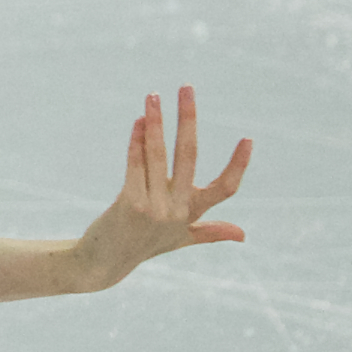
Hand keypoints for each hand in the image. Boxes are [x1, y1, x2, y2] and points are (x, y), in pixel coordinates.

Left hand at [73, 86, 251, 287]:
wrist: (103, 263)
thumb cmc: (143, 245)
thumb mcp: (179, 239)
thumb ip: (210, 232)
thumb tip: (243, 234)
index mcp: (191, 214)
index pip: (225, 190)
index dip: (238, 165)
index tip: (248, 139)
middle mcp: (176, 210)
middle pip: (189, 157)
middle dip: (188, 119)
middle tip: (186, 88)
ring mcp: (153, 207)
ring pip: (158, 155)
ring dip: (155, 122)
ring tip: (153, 96)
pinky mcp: (129, 203)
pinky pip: (135, 164)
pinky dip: (136, 141)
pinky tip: (138, 121)